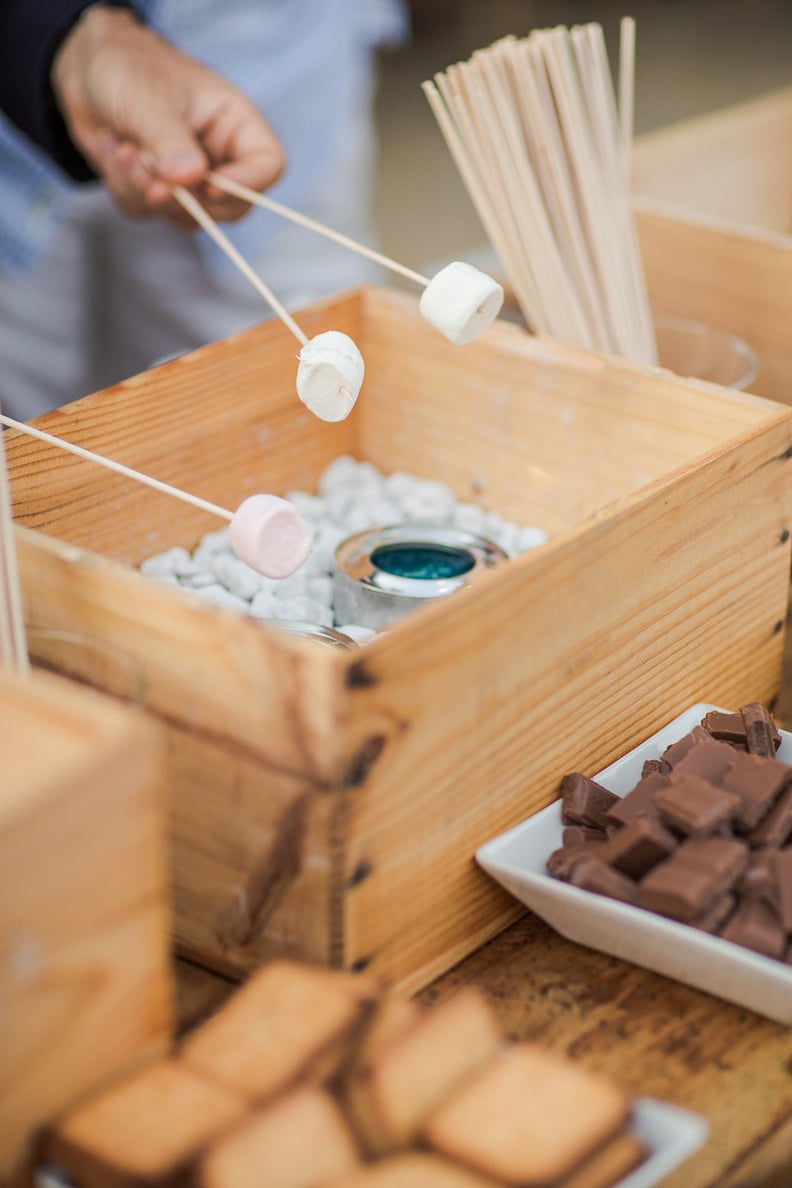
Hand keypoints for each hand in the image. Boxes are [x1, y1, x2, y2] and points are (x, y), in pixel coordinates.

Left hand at [51, 5, 284, 224]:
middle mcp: (220, 155)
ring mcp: (190, 179)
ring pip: (185, 216)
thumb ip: (171, 142)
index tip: (207, 186)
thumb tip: (191, 180)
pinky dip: (124, 187)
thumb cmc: (127, 66)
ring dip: (143, 189)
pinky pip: (149, 213)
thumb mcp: (149, 99)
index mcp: (234, 123)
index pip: (268, 164)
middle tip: (153, 185)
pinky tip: (114, 149)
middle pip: (231, 208)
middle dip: (185, 201)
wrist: (85, 70)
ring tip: (121, 147)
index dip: (246, 185)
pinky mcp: (160, 191)